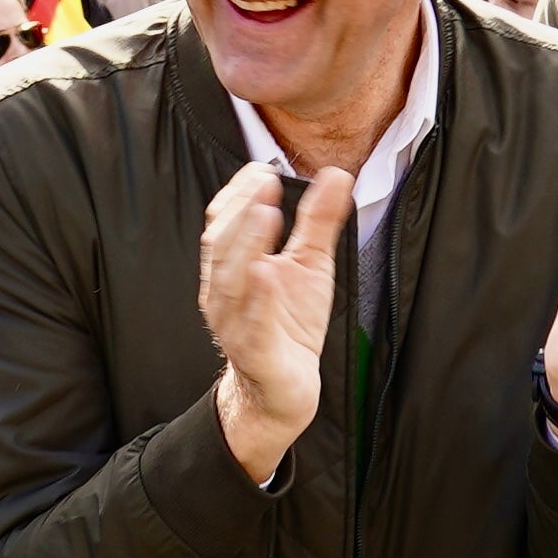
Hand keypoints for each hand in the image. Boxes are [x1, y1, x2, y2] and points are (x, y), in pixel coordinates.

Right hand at [197, 160, 350, 479]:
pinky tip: (266, 273)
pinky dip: (257, 299)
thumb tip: (337, 174)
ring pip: (229, 281)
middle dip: (241, 210)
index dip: (239, 193)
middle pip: (221, 244)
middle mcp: (223, 292)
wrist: (283, 388)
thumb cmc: (289, 324)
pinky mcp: (254, 353)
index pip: (223, 221)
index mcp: (231, 266)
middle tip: (265, 182)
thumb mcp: (310, 264)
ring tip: (264, 214)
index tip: (264, 169)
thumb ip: (318, 221)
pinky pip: (251, 325)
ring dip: (245, 244)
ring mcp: (234, 323)